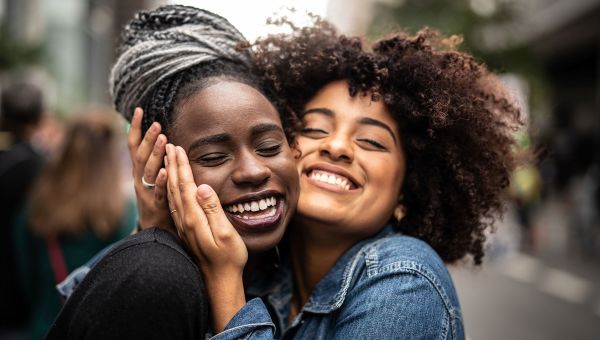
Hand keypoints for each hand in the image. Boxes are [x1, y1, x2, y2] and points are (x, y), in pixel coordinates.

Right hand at [128, 108, 169, 229]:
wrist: (153, 231)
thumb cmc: (156, 199)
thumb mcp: (151, 178)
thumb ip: (153, 159)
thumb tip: (158, 136)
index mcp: (139, 171)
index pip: (134, 146)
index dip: (135, 128)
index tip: (139, 110)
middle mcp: (139, 179)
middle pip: (141, 156)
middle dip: (148, 138)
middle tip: (157, 124)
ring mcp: (146, 192)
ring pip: (149, 171)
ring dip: (156, 154)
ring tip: (163, 139)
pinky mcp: (156, 205)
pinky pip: (158, 191)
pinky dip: (161, 181)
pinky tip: (166, 171)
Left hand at [165, 144, 246, 331]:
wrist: (219, 282)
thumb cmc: (228, 258)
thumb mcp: (226, 233)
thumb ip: (213, 209)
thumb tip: (202, 187)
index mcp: (194, 218)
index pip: (185, 185)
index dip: (181, 165)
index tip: (178, 147)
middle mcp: (185, 220)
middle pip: (175, 187)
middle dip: (172, 164)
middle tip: (169, 145)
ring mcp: (183, 227)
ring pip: (172, 195)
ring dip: (170, 175)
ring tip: (167, 159)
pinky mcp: (185, 231)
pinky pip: (174, 205)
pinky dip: (171, 190)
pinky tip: (172, 186)